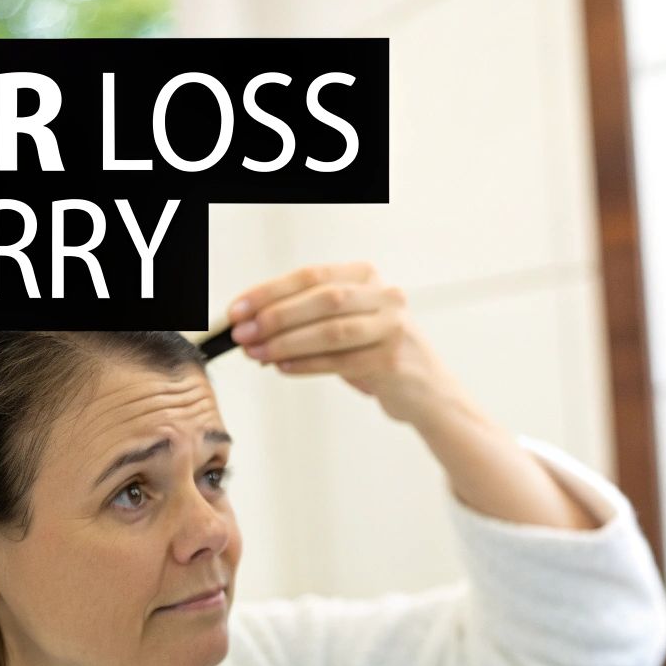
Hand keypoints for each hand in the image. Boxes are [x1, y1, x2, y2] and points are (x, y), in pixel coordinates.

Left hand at [226, 262, 464, 424]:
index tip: (238, 310)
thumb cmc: (377, 353)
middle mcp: (386, 296)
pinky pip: (342, 362)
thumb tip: (253, 325)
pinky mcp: (395, 361)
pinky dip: (307, 365)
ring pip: (332, 330)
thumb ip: (309, 318)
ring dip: (287, 343)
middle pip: (323, 298)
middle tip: (244, 334)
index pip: (312, 276)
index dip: (270, 292)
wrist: (427, 390)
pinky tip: (284, 367)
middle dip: (276, 317)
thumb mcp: (348, 323)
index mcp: (367, 276)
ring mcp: (394, 328)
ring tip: (258, 354)